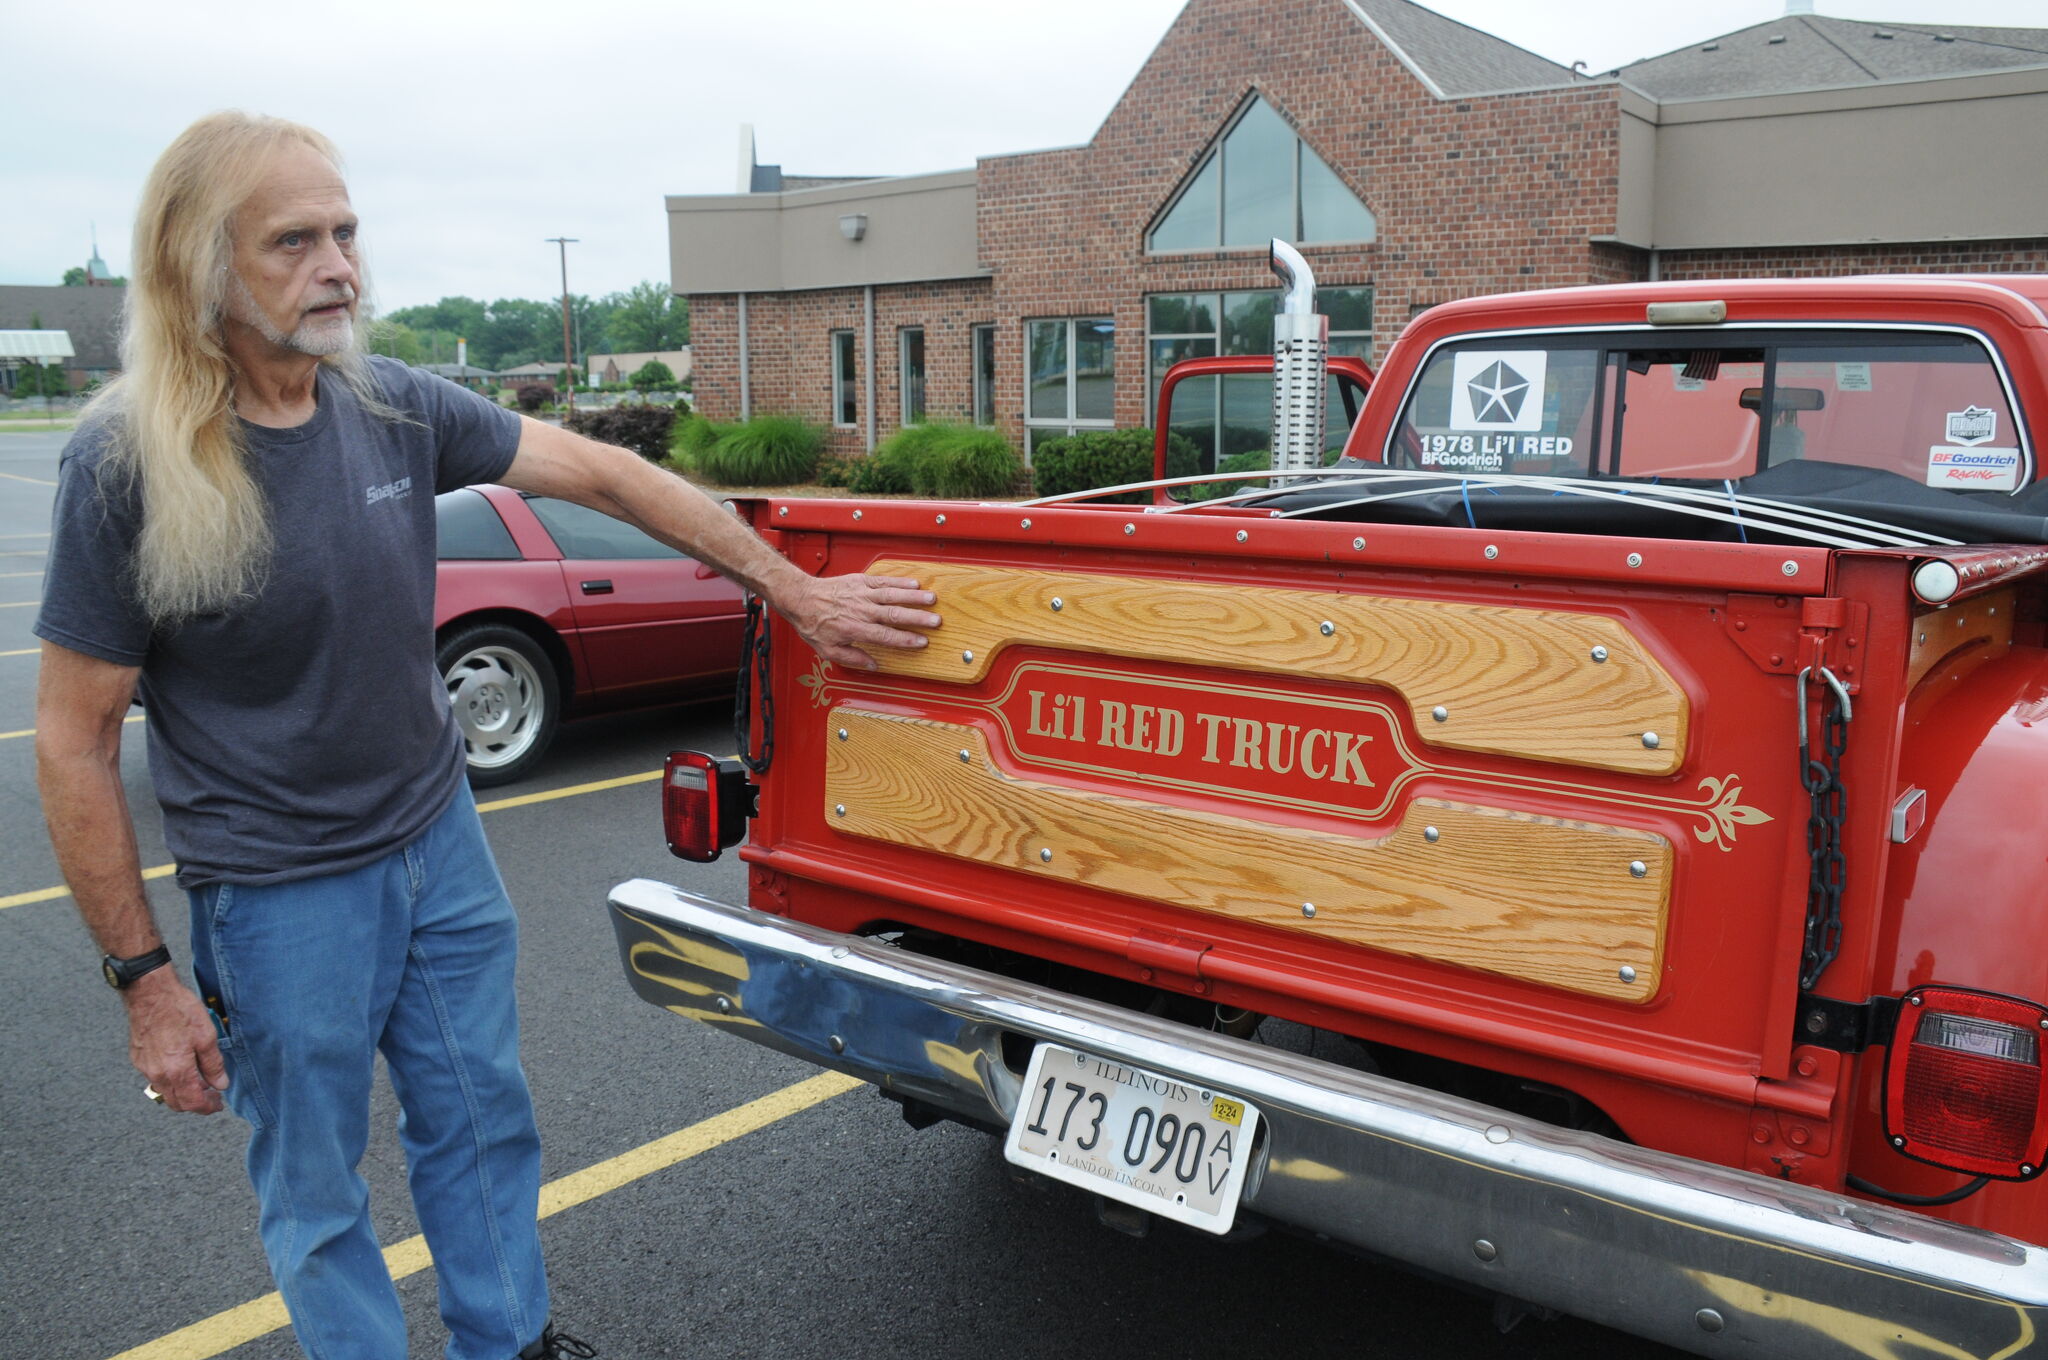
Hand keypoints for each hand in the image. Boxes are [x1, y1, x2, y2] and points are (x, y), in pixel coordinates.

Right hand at [125, 970, 227, 1114]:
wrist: (150, 994)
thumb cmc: (179, 1010)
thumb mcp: (206, 1036)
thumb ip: (213, 1064)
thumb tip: (220, 1084)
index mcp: (176, 1071)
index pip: (192, 1103)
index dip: (207, 1107)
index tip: (217, 1105)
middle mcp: (157, 1074)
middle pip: (176, 1103)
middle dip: (195, 1103)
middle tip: (211, 1094)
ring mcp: (145, 1067)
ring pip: (164, 1092)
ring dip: (182, 1092)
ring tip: (199, 1080)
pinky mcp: (138, 1058)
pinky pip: (155, 1078)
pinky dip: (170, 1080)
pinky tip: (181, 1067)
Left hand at [782, 574, 939, 669]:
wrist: (801, 597)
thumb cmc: (814, 623)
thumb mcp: (828, 650)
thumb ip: (852, 658)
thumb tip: (873, 665)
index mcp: (855, 629)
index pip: (886, 636)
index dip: (906, 639)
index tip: (922, 641)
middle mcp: (861, 610)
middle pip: (894, 615)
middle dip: (917, 618)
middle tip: (936, 621)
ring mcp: (862, 594)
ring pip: (892, 595)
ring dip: (914, 597)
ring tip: (932, 599)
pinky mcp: (861, 581)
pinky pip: (883, 581)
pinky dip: (900, 581)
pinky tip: (914, 583)